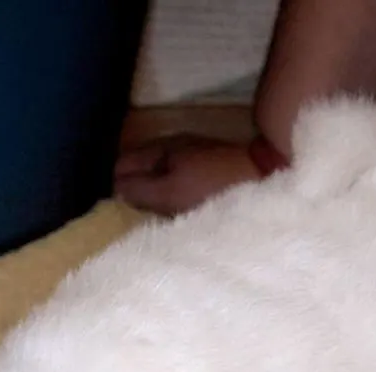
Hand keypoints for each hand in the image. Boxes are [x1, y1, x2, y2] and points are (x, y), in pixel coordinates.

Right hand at [114, 134, 260, 216]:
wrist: (266, 179)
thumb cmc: (212, 188)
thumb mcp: (169, 193)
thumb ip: (137, 190)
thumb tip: (112, 191)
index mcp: (159, 147)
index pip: (120, 164)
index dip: (112, 187)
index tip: (109, 213)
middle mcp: (173, 147)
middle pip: (139, 170)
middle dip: (130, 191)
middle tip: (125, 219)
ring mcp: (193, 158)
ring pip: (158, 177)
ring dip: (152, 195)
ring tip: (147, 220)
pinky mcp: (209, 172)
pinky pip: (178, 182)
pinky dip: (171, 196)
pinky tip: (173, 213)